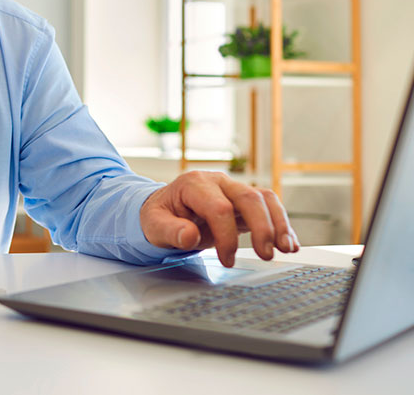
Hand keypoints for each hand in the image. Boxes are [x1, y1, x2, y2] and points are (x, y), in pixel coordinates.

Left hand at [140, 170, 299, 266]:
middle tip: (265, 255)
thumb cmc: (159, 215)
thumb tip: (188, 237)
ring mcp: (232, 190)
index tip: (226, 259)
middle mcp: (217, 182)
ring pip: (264, 199)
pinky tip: (288, 244)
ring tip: (287, 249)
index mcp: (193, 184)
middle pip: (249, 198)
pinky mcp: (243, 203)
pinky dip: (281, 225)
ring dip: (278, 223)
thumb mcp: (154, 224)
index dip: (226, 236)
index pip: (219, 207)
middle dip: (262, 227)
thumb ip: (170, 231)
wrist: (164, 209)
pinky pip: (268, 207)